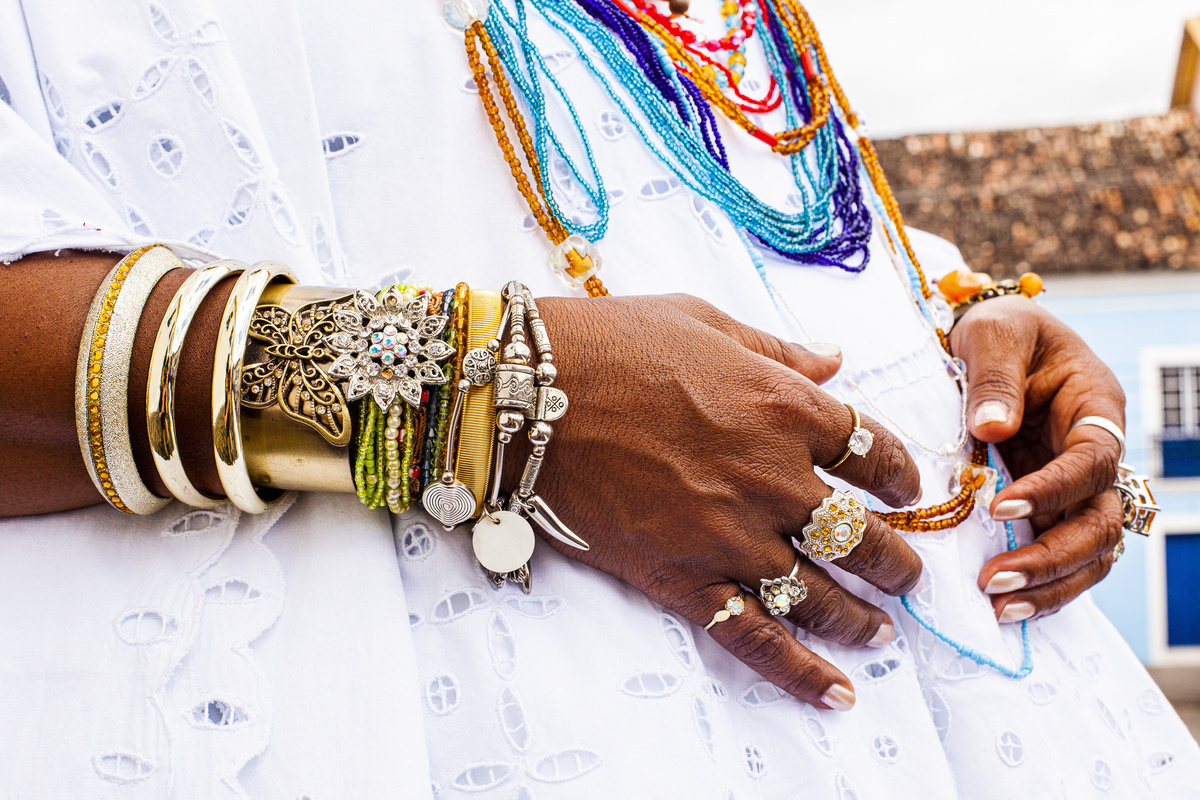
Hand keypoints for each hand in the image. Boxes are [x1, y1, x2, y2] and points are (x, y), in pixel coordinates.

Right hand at [524, 294, 923, 710]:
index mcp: (786, 407)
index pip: (874, 452)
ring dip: (861, 618)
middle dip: (895, 560)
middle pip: (862, 535)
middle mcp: (773, 478)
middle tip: (907, 573)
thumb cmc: (611, 342)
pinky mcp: (680, 577)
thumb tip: (835, 359)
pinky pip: (754, 636)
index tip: (904, 488)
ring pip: (819, 594)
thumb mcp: (704, 320)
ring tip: (881, 631)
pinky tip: (838, 693)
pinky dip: (800, 672)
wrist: (522, 394)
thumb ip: (778, 349)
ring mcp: (729, 535)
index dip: (900, 475)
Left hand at [951, 295, 1124, 622]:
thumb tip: (991, 427)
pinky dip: (1042, 583)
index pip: (1092, 461)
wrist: (992, 341)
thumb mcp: (995, 332)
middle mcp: (1096, 453)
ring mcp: (1077, 484)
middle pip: (1101, 521)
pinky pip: (1063, 553)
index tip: (1001, 507)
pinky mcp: (1051, 504)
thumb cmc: (1000, 328)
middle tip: (996, 582)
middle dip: (1053, 557)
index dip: (1053, 489)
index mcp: (1094, 407)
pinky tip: (1007, 606)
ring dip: (1050, 583)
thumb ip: (994, 376)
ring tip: (999, 608)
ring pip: (1091, 550)